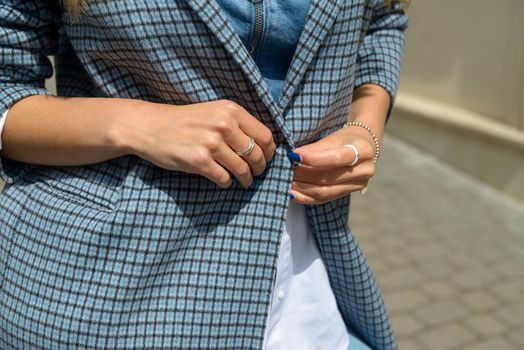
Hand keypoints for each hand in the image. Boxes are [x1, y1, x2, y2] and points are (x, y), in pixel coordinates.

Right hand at [120, 99, 276, 188]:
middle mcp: (224, 125)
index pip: (265, 136)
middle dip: (259, 168)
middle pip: (257, 155)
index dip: (269, 152)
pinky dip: (227, 183)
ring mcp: (211, 143)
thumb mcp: (213, 112)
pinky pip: (224, 178)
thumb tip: (263, 146)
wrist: (150, 127)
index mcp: (231, 111)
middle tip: (255, 174)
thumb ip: (237, 124)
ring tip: (244, 181)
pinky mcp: (199, 161)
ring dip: (246, 179)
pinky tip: (223, 181)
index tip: (266, 159)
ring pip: (242, 169)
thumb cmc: (184, 121)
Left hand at [288, 126, 376, 203]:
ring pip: (326, 192)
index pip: (336, 158)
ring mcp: (359, 184)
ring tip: (287, 182)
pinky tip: (293, 193)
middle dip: (304, 175)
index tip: (294, 155)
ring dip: (303, 188)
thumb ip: (315, 149)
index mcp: (363, 150)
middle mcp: (365, 170)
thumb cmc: (345, 139)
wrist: (364, 146)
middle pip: (329, 178)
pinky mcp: (349, 193)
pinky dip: (307, 197)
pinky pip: (325, 199)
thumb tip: (294, 156)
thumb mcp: (333, 138)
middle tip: (286, 170)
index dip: (313, 159)